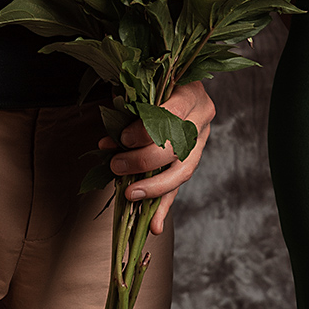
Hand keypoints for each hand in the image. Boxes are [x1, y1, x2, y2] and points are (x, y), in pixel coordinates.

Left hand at [98, 81, 214, 234]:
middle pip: (178, 147)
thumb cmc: (151, 82)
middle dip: (144, 161)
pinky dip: (163, 206)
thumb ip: (127, 111)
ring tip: (130, 195)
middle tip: (116, 165)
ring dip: (154, 187)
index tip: (123, 139)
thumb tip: (107, 146)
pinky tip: (153, 226)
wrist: (173, 83)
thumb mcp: (141, 87)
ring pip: (183, 171)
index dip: (147, 130)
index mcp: (191, 92)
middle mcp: (202, 118)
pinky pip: (179, 186)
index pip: (173, 114)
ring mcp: (202, 141)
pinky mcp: (193, 160)